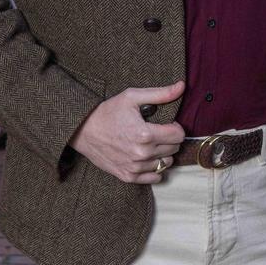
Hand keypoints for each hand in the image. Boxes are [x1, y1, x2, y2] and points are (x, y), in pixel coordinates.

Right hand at [70, 81, 184, 183]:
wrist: (83, 131)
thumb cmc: (108, 112)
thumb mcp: (132, 97)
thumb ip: (160, 93)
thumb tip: (182, 86)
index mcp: (146, 134)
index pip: (179, 135)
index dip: (175, 127)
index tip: (166, 124)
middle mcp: (142, 154)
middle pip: (174, 149)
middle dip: (169, 139)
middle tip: (158, 132)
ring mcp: (135, 167)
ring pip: (166, 163)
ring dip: (163, 154)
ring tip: (152, 144)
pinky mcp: (128, 176)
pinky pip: (155, 178)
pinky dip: (155, 169)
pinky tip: (148, 158)